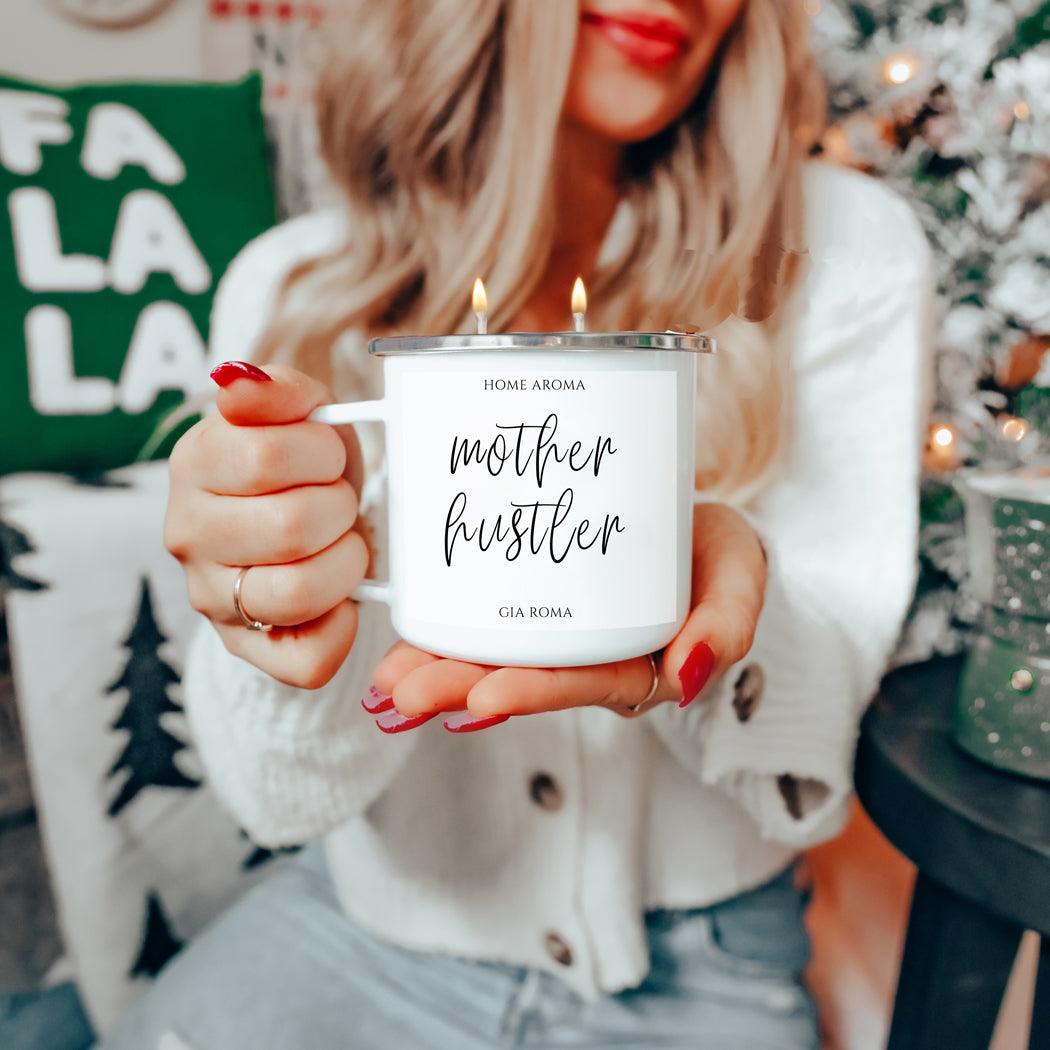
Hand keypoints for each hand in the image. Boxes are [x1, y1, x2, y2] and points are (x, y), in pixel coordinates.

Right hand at [164, 361, 370, 688]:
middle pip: (289, 527)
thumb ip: (275, 390)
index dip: (321, 454)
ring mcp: (212, 598)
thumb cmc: (304, 463)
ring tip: (344, 543)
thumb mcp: (298, 411)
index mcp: (195, 464)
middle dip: (339, 508)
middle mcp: (188, 535)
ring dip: (347, 563)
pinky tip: (344, 599)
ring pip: (297, 594)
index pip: (265, 457)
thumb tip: (237, 382)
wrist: (297, 517)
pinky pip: (306, 660)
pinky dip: (341, 628)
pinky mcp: (246, 648)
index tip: (328, 456)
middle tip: (340, 501)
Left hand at [366, 503, 766, 731]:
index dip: (536, 690)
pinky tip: (399, 644)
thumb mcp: (740, 579)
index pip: (585, 682)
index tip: (484, 698)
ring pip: (493, 657)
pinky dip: (441, 632)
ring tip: (383, 685)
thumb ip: (728, 626)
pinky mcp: (533, 605)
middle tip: (401, 698)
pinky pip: (484, 624)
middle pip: (523, 678)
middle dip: (459, 690)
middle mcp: (588, 658)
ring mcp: (557, 634)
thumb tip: (690, 674)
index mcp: (638, 664)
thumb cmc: (717, 554)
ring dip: (436, 670)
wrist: (692, 521)